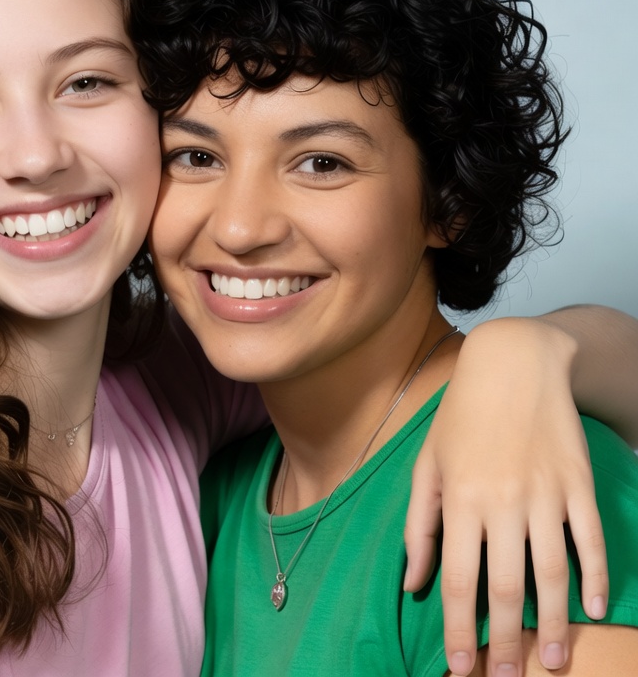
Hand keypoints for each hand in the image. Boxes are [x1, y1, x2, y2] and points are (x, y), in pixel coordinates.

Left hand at [404, 318, 607, 675]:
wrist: (514, 365)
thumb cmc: (461, 417)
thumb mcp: (427, 463)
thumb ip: (418, 524)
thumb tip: (413, 582)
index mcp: (460, 498)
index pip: (458, 578)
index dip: (458, 629)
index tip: (460, 667)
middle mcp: (503, 501)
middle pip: (506, 587)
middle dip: (505, 641)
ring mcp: (546, 494)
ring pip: (553, 574)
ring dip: (553, 624)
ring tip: (552, 661)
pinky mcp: (579, 484)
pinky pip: (591, 541)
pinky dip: (597, 578)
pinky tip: (594, 609)